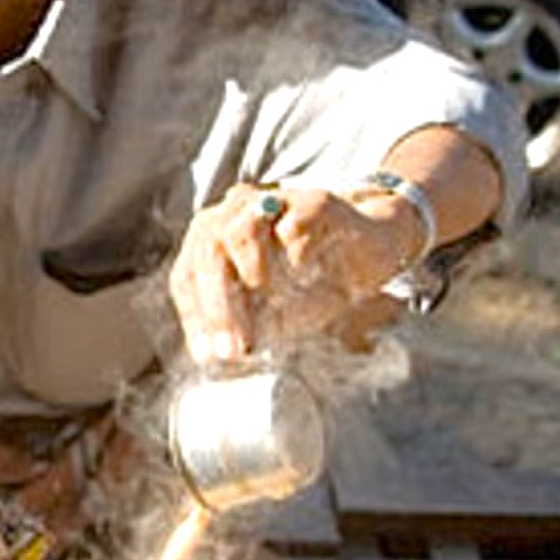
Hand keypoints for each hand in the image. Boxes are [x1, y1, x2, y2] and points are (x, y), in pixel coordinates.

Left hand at [168, 183, 421, 362]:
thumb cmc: (313, 283)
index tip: (209, 356)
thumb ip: (246, 325)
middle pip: (208, 252)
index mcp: (214, 237)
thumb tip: (218, 356)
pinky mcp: (313, 202)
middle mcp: (235, 213)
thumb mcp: (274, 313)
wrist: (372, 249)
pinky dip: (294, 259)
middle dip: (219, 307)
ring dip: (249, 277)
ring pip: (240, 232)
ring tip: (267, 306)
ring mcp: (273, 202)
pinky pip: (292, 227)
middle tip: (237, 349)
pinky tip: (304, 278)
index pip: (187, 275)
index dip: (194, 318)